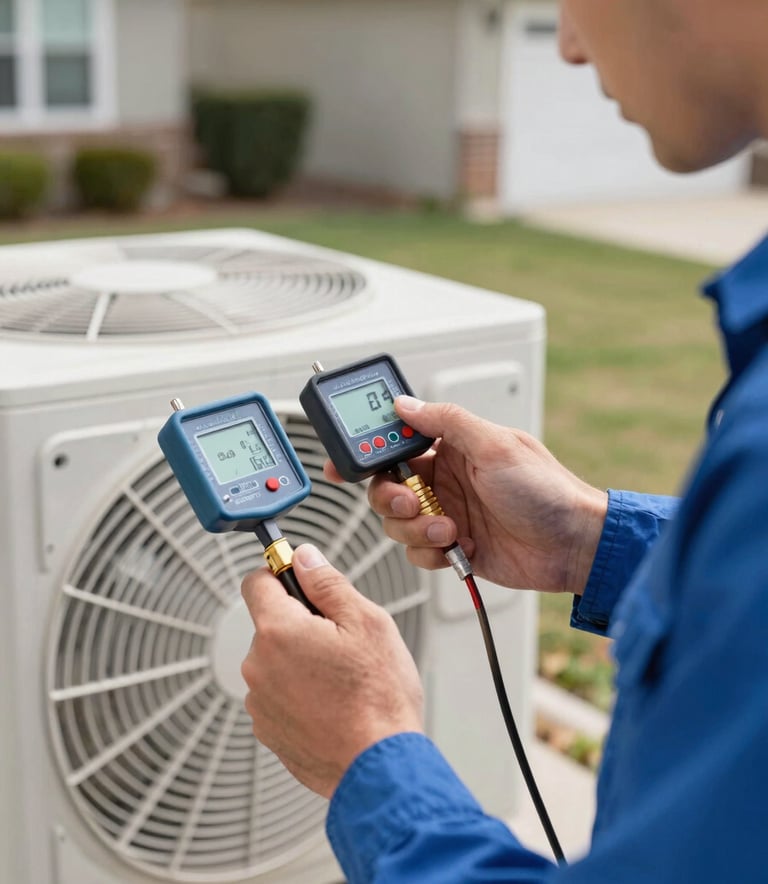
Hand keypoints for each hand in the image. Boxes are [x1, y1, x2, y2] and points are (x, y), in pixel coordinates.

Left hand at [241, 544, 423, 797]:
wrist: (378, 767)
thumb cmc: (378, 697)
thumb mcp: (366, 622)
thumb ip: (328, 583)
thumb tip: (305, 558)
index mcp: (278, 631)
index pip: (256, 582)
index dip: (280, 573)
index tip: (301, 578)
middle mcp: (258, 665)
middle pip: (272, 624)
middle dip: (302, 624)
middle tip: (343, 642)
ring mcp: (260, 702)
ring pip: (277, 661)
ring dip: (301, 661)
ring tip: (343, 680)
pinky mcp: (268, 731)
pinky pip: (280, 695)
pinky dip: (301, 694)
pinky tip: (333, 704)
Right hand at [347, 396, 607, 595]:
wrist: (574, 546)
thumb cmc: (547, 491)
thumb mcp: (495, 445)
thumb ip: (446, 421)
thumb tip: (405, 403)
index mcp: (452, 448)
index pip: (396, 444)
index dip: (366, 453)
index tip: (343, 463)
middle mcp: (445, 479)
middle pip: (386, 487)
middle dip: (391, 498)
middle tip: (411, 504)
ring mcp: (447, 514)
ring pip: (397, 523)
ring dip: (416, 529)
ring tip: (450, 529)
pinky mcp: (453, 547)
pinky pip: (417, 552)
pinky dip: (430, 552)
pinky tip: (459, 547)